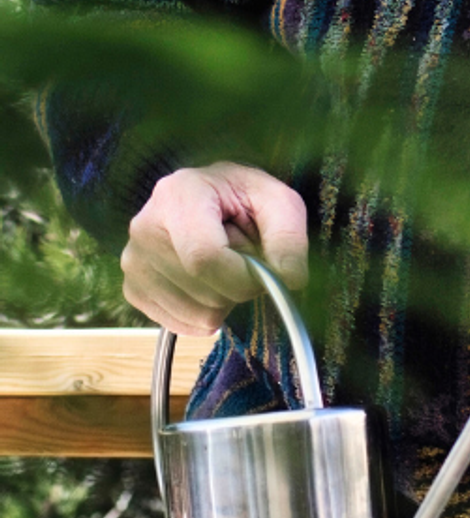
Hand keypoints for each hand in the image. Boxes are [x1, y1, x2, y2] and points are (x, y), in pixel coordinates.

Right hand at [122, 161, 307, 333]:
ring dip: (224, 301)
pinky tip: (210, 284)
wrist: (214, 199)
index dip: (242, 277)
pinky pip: (178, 323)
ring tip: (226, 266)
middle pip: (200, 287)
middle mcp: (144, 226)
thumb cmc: (246, 197)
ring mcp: (133, 260)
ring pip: (192, 311)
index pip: (204, 257)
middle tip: (248, 262)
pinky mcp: (133, 288)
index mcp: (179, 194)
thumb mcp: (279, 202)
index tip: (266, 275)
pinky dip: (205, 314)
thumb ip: (288, 238)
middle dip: (239, 288)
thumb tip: (289, 280)